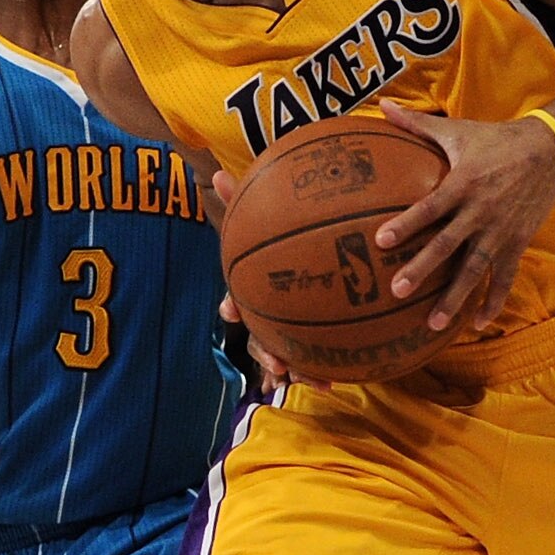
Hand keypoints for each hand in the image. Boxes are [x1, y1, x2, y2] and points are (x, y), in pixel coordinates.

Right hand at [216, 170, 329, 391]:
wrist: (328, 256)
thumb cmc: (288, 235)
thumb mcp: (270, 215)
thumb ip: (246, 200)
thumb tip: (215, 171)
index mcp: (256, 290)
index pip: (238, 298)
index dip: (233, 305)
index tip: (230, 310)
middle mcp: (270, 314)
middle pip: (261, 338)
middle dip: (268, 355)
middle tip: (278, 366)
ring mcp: (290, 331)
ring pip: (291, 357)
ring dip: (302, 372)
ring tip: (318, 383)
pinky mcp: (314, 341)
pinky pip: (319, 360)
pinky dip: (324, 371)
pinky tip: (338, 381)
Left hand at [372, 100, 554, 331]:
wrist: (548, 150)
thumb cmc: (494, 140)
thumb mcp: (456, 130)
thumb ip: (416, 124)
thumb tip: (381, 106)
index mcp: (462, 183)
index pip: (429, 207)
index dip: (406, 224)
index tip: (382, 241)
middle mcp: (480, 211)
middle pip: (447, 245)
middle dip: (423, 269)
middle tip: (398, 291)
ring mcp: (500, 231)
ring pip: (475, 270)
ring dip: (454, 298)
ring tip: (433, 324)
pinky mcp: (517, 242)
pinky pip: (505, 277)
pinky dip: (493, 301)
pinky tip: (478, 324)